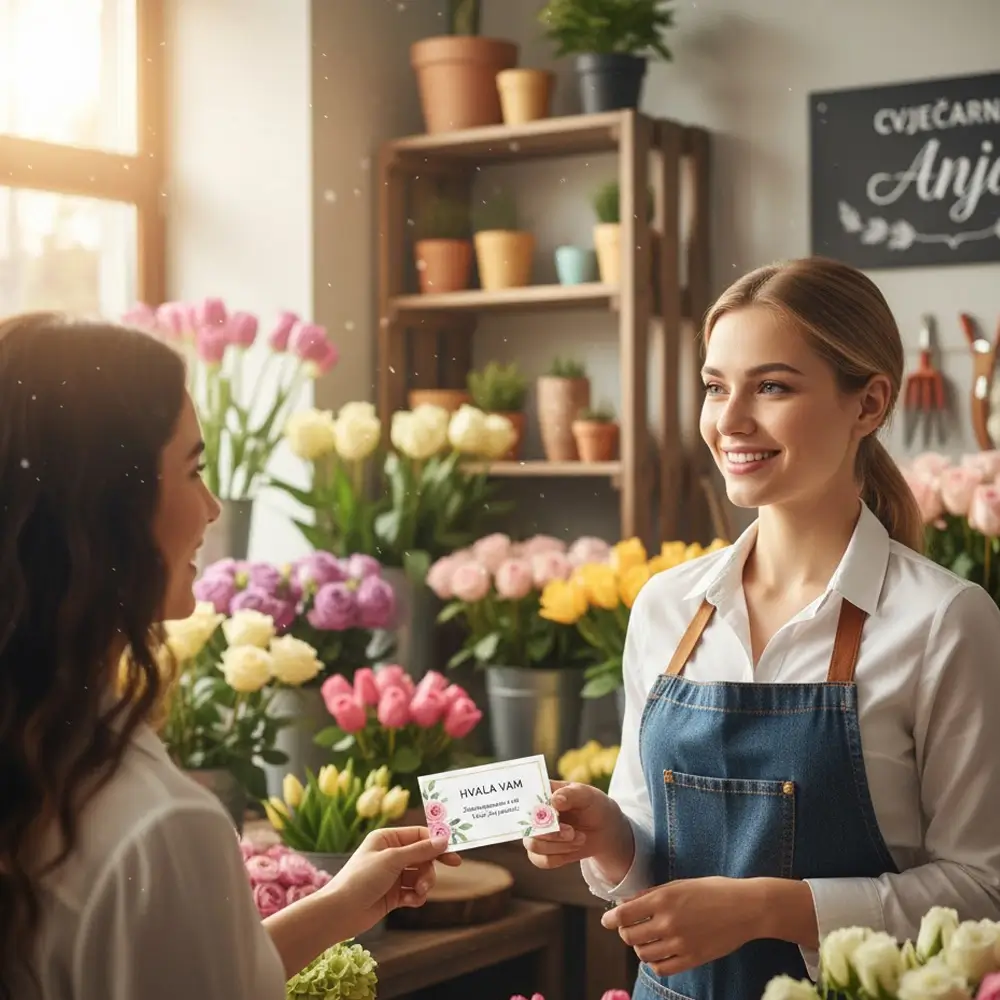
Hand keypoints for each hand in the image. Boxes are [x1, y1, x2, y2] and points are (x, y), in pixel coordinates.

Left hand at [325, 826, 461, 932]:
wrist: (340, 912)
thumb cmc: (362, 879)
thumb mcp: (393, 860)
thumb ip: (421, 850)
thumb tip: (445, 839)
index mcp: (387, 839)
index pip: (419, 836)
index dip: (437, 844)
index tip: (454, 856)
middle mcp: (390, 854)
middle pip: (423, 857)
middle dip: (428, 870)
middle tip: (428, 882)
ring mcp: (392, 875)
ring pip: (420, 875)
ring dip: (423, 885)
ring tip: (417, 894)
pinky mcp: (393, 894)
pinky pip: (413, 892)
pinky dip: (416, 897)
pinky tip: (410, 902)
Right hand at [523, 780, 633, 881]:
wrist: (604, 828)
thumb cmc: (593, 805)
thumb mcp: (587, 795)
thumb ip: (571, 795)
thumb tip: (554, 800)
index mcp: (541, 793)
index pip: (526, 799)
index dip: (534, 809)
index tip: (553, 815)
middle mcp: (534, 814)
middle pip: (528, 827)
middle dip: (552, 833)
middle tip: (572, 832)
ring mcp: (537, 834)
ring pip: (534, 846)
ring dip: (559, 845)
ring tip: (579, 838)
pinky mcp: (543, 852)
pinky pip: (542, 861)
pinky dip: (560, 857)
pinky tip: (573, 847)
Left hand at [601, 877, 760, 975]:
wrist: (745, 908)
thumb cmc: (713, 890)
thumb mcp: (679, 884)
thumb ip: (652, 894)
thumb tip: (627, 903)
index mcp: (663, 899)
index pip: (624, 914)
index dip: (611, 918)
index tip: (606, 920)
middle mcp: (668, 922)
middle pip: (630, 936)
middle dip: (625, 932)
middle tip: (631, 927)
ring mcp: (680, 943)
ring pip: (644, 954)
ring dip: (640, 947)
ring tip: (647, 939)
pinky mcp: (692, 959)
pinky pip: (662, 968)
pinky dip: (655, 962)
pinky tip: (660, 953)